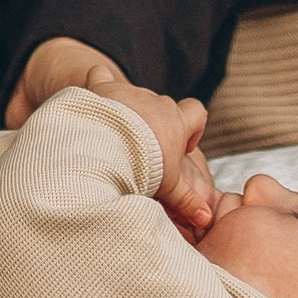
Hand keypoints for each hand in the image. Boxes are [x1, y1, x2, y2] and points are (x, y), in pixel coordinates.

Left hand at [6, 38, 216, 233]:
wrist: (107, 144)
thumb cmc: (142, 166)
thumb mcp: (169, 187)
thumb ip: (188, 201)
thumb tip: (206, 219)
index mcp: (176, 121)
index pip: (197, 112)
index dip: (193, 127)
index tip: (180, 147)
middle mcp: (155, 102)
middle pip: (162, 108)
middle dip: (155, 126)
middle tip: (143, 155)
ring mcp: (129, 93)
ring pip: (134, 98)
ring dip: (128, 114)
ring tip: (114, 141)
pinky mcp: (102, 89)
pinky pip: (100, 78)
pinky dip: (97, 86)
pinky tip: (91, 98)